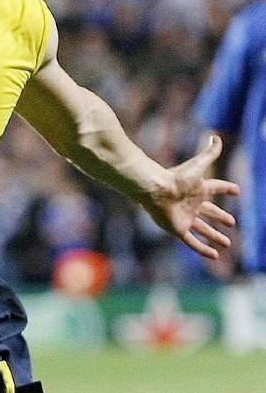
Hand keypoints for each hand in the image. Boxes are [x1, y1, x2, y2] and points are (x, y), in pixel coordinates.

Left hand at [142, 135, 237, 259]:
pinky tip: (214, 256)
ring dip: (214, 236)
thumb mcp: (198, 164)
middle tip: (231, 222)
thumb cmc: (176, 177)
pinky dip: (203, 249)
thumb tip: (216, 136)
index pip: (216, 188)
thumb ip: (209, 152)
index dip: (226, 188)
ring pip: (203, 229)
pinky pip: (193, 242)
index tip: (236, 190)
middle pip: (210, 212)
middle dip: (220, 217)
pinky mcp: (179, 229)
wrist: (156, 189)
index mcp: (198, 189)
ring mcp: (186, 217)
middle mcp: (192, 204)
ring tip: (227, 244)